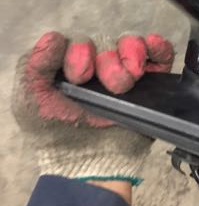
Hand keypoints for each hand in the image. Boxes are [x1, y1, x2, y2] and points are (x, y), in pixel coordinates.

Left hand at [12, 31, 173, 185]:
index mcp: (70, 62)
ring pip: (132, 43)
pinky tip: (153, 49)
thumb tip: (54, 38)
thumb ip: (35, 66)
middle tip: (110, 86)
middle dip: (107, 61)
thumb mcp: (31, 101)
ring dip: (131, 55)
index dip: (80, 53)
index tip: (79, 77)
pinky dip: (159, 48)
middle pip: (106, 41)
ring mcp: (125, 70)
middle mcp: (98, 62)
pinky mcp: (151, 81)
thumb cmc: (55, 134)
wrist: (90, 167)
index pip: (78, 39)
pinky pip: (160, 54)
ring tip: (128, 82)